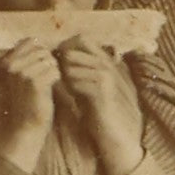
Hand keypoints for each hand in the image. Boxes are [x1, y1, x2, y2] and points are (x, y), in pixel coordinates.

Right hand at [0, 38, 60, 132]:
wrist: (25, 125)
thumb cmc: (26, 99)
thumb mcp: (19, 75)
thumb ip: (24, 57)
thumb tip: (37, 40)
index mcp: (5, 61)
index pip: (30, 41)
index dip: (40, 52)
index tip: (39, 67)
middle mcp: (11, 65)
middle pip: (42, 50)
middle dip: (48, 62)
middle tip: (44, 77)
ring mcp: (21, 73)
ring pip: (50, 60)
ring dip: (53, 71)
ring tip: (46, 83)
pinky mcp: (34, 82)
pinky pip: (54, 71)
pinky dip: (56, 79)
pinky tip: (49, 89)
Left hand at [57, 36, 143, 174]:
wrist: (118, 135)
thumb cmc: (101, 112)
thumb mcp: (89, 86)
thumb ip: (79, 71)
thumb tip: (60, 58)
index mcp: (105, 61)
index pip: (82, 38)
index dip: (65, 46)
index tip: (57, 61)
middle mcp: (107, 64)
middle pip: (75, 48)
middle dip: (60, 59)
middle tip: (57, 74)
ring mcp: (107, 77)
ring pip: (72, 65)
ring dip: (63, 75)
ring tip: (64, 87)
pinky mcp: (103, 92)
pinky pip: (77, 81)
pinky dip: (69, 87)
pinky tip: (69, 96)